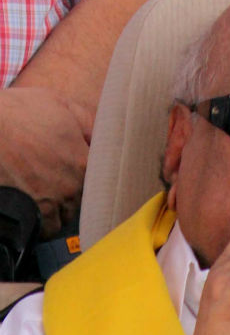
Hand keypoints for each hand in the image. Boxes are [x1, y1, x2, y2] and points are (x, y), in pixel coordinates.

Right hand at [0, 87, 92, 237]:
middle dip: (73, 193)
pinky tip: (34, 211)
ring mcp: (50, 203)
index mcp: (84, 162)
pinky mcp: (29, 213)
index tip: (82, 172)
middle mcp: (71, 187)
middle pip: (82, 200)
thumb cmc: (17, 112)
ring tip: (44, 196)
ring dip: (57, 211)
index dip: (91, 176)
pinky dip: (41, 224)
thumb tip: (107, 135)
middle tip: (56, 180)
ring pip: (64, 218)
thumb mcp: (60, 105)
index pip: (102, 180)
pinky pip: (44, 229)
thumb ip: (89, 122)